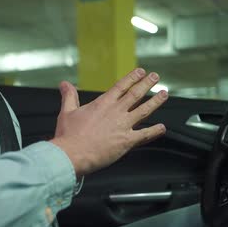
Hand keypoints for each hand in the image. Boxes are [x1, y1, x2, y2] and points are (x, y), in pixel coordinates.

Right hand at [50, 68, 167, 175]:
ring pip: (144, 110)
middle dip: (147, 84)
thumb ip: (69, 96)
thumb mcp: (67, 112)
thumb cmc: (69, 136)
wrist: (72, 154)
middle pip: (136, 94)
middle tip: (156, 77)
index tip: (141, 72)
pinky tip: (162, 128)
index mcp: (103, 104)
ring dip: (156, 102)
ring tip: (164, 94)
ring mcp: (123, 126)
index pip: (121, 86)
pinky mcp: (127, 141)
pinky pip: (145, 135)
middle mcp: (116, 112)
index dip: (132, 78)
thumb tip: (64, 84)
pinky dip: (155, 131)